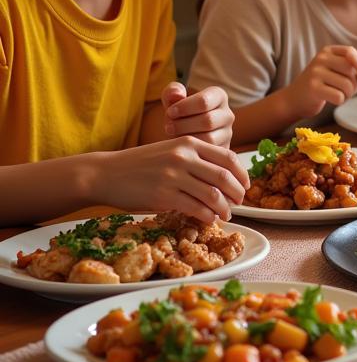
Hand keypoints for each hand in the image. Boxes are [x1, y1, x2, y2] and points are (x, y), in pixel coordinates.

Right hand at [102, 137, 249, 222]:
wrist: (106, 173)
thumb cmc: (141, 165)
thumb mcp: (171, 151)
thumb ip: (195, 158)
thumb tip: (223, 177)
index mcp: (189, 143)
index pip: (228, 158)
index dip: (242, 174)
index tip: (246, 186)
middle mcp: (184, 156)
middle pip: (224, 176)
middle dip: (237, 193)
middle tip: (239, 203)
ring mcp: (173, 175)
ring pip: (212, 194)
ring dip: (224, 208)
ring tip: (226, 214)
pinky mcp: (163, 195)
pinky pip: (194, 208)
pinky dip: (207, 215)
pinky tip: (209, 219)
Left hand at [163, 82, 234, 147]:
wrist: (184, 134)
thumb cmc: (179, 114)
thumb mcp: (173, 101)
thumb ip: (172, 92)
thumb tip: (176, 93)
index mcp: (219, 96)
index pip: (204, 101)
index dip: (184, 107)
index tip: (169, 112)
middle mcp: (228, 114)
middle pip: (208, 120)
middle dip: (184, 124)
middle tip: (168, 127)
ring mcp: (228, 133)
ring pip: (209, 138)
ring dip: (187, 138)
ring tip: (174, 136)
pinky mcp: (224, 149)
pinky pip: (209, 152)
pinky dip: (193, 150)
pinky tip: (182, 146)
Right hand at [285, 46, 356, 118]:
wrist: (295, 99)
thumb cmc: (320, 85)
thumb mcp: (334, 71)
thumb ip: (352, 71)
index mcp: (327, 51)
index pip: (350, 52)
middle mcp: (321, 59)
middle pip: (351, 71)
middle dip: (356, 85)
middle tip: (349, 91)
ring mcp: (315, 72)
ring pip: (347, 85)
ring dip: (348, 95)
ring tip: (338, 95)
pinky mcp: (313, 88)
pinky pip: (339, 96)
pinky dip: (339, 101)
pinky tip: (330, 99)